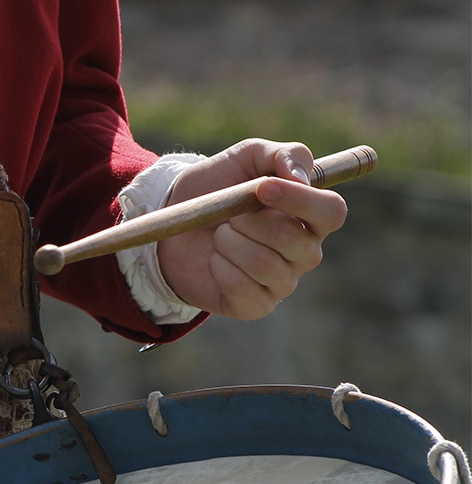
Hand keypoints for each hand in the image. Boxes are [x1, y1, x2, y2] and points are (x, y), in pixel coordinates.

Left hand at [157, 139, 348, 319]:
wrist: (174, 223)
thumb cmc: (217, 188)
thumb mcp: (247, 157)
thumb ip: (284, 154)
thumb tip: (301, 177)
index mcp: (312, 217)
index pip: (331, 212)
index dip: (300, 200)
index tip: (262, 188)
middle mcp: (305, 252)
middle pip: (293, 239)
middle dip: (250, 221)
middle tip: (229, 216)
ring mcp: (282, 282)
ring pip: (264, 264)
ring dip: (230, 243)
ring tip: (219, 236)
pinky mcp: (255, 306)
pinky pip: (241, 287)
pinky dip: (219, 268)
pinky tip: (214, 260)